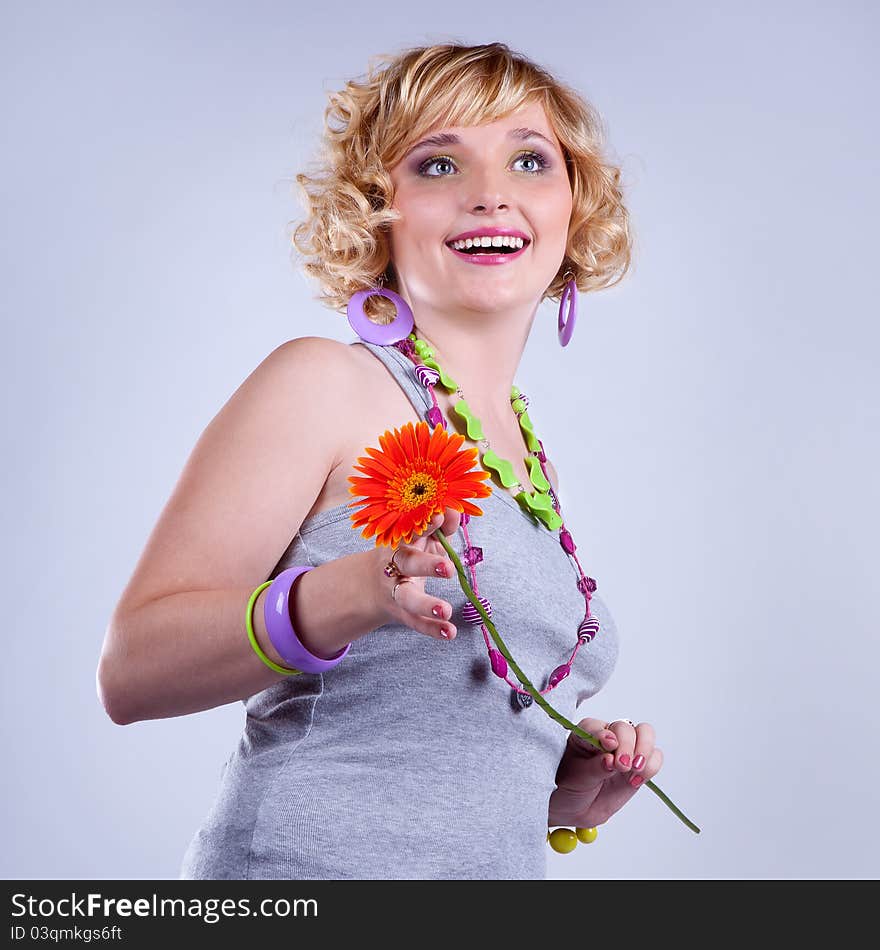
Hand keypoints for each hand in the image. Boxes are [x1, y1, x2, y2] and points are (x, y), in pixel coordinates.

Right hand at [376, 507, 461, 641]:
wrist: (371, 584)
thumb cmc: (409, 552)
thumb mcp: (423, 537)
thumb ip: (441, 526)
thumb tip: (455, 511)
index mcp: (401, 541)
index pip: (411, 529)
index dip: (425, 524)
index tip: (439, 517)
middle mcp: (395, 565)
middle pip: (408, 563)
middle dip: (427, 565)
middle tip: (448, 568)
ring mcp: (395, 590)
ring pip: (407, 598)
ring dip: (426, 605)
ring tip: (445, 610)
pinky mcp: (401, 612)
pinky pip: (415, 622)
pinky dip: (432, 629)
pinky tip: (450, 632)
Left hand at [548, 717, 663, 828]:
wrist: (574, 807)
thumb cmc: (569, 785)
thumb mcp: (577, 777)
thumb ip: (595, 767)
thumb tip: (611, 759)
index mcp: (587, 732)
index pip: (598, 726)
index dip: (604, 734)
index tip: (608, 745)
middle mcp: (608, 736)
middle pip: (626, 728)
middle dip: (628, 745)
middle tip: (622, 766)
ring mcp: (625, 750)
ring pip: (645, 735)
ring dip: (644, 751)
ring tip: (634, 770)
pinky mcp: (637, 767)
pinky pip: (654, 758)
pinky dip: (651, 767)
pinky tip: (636, 780)